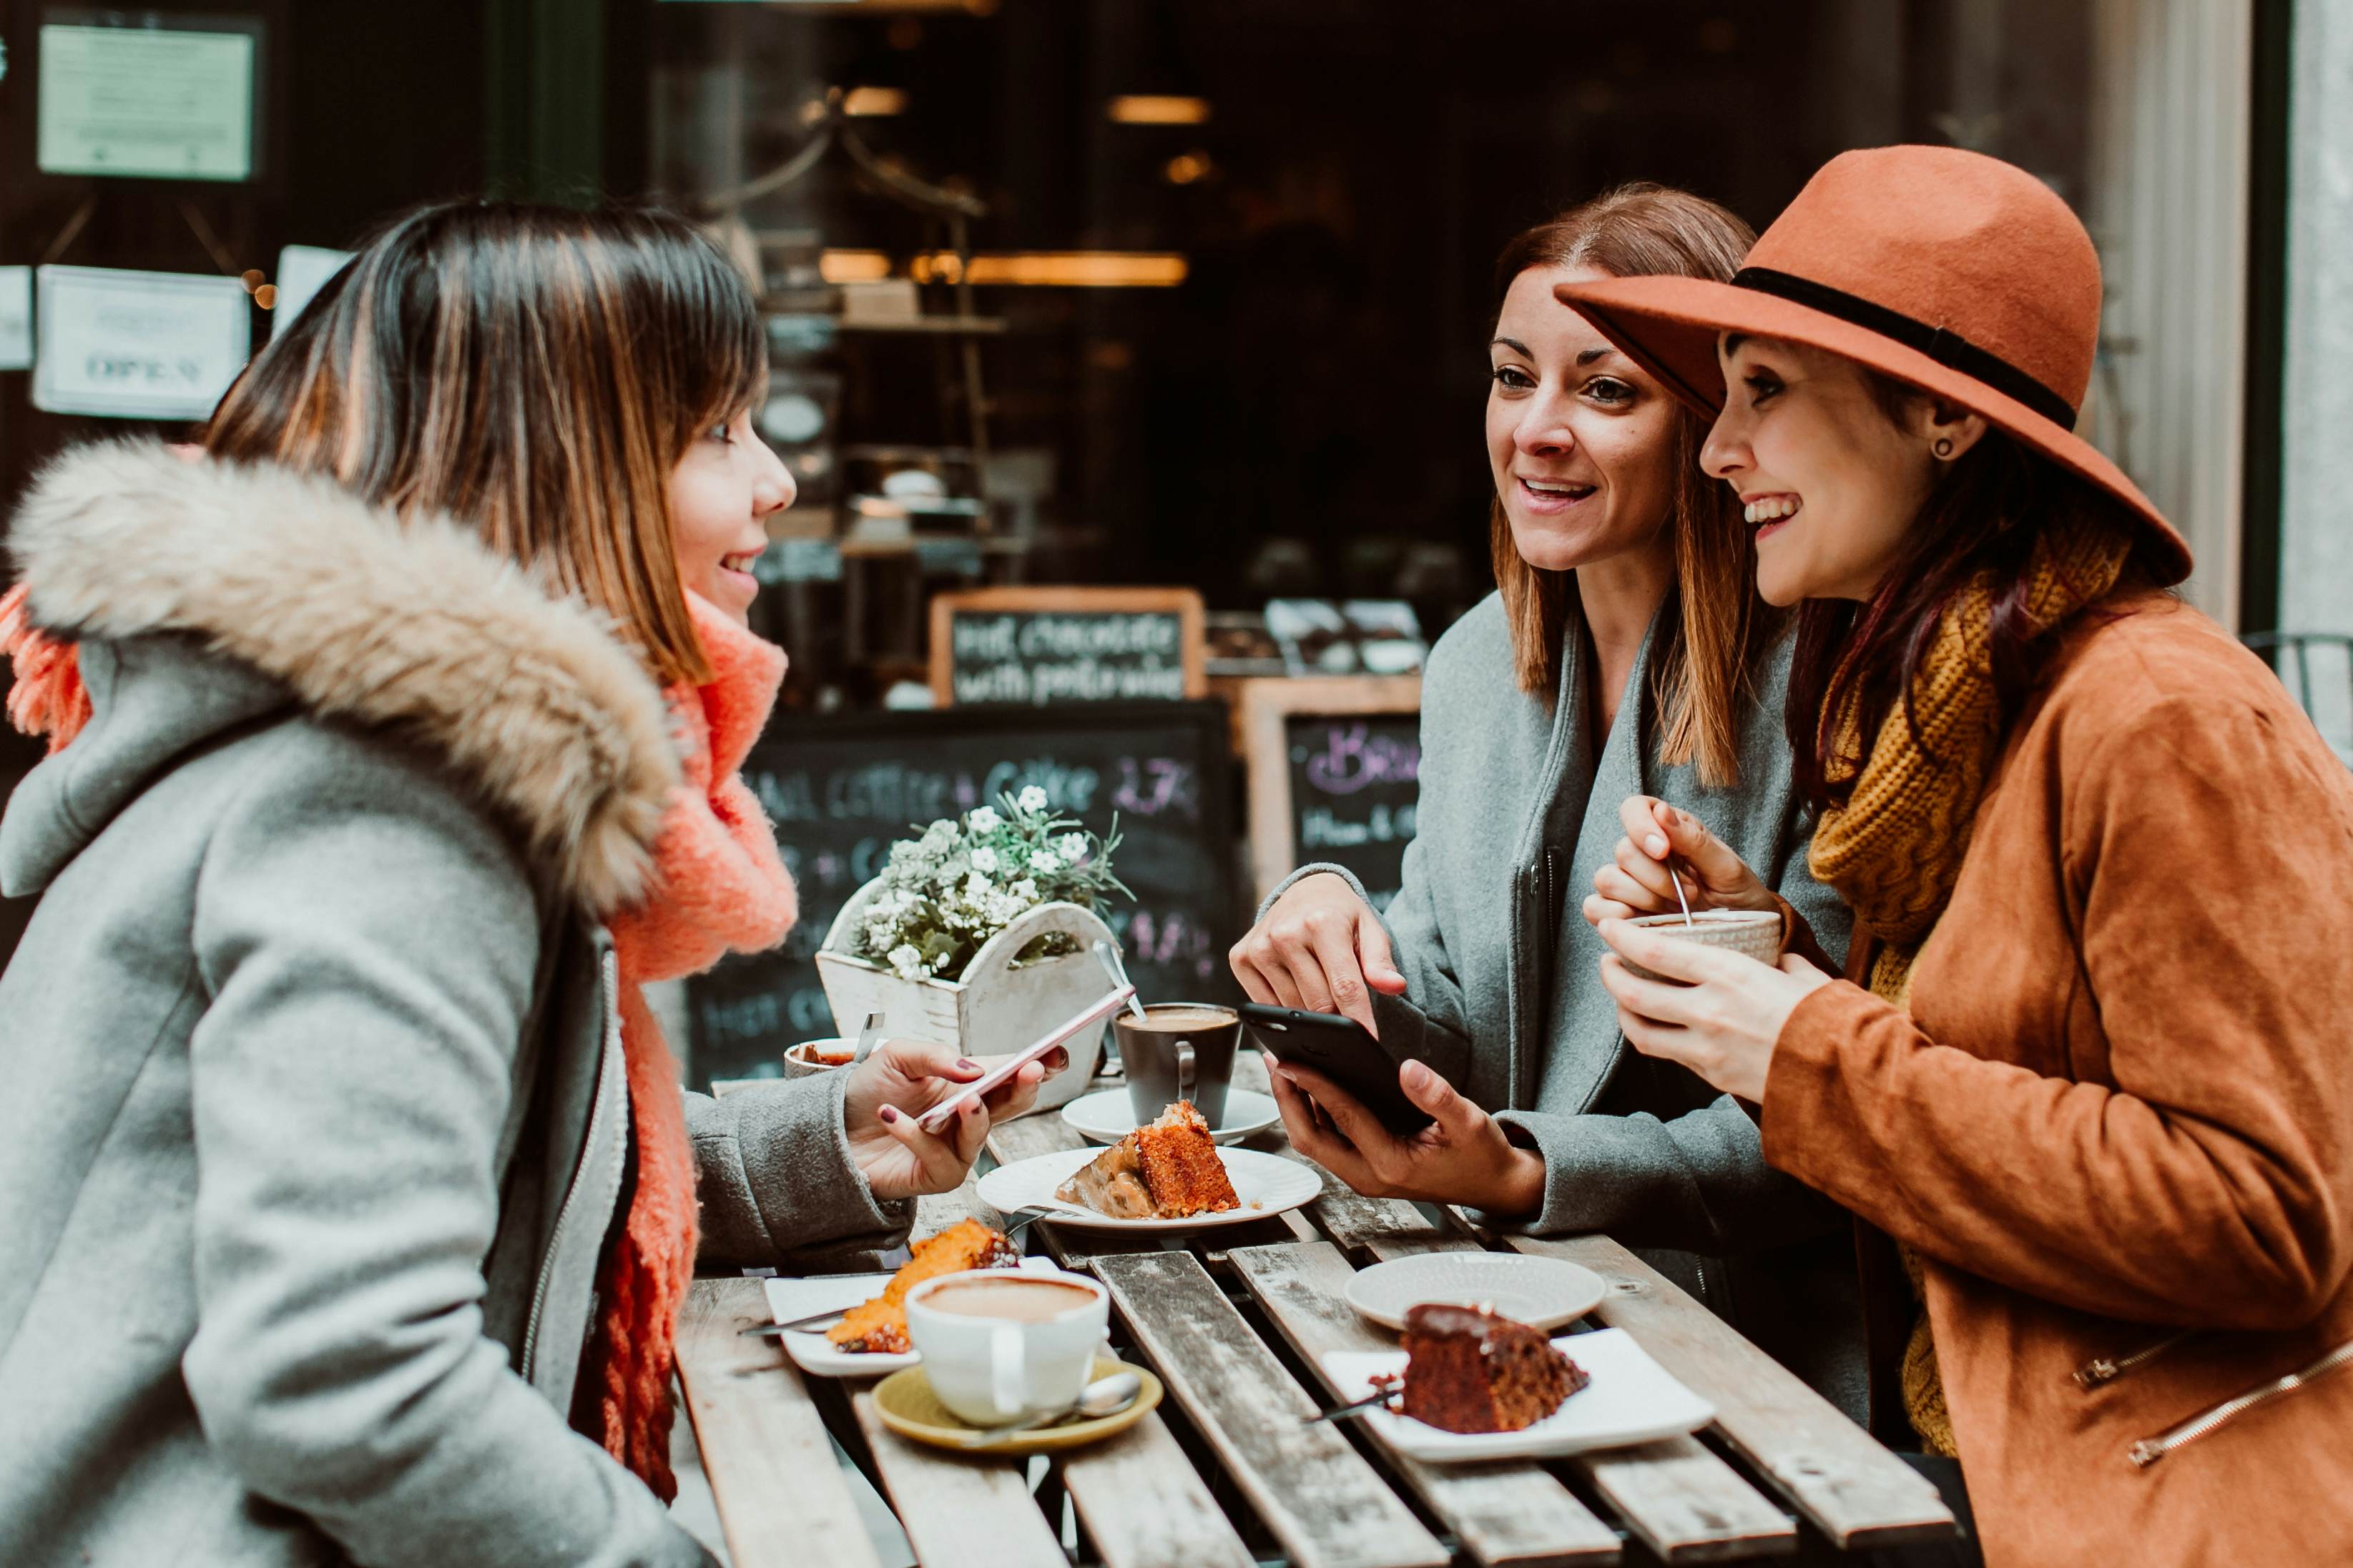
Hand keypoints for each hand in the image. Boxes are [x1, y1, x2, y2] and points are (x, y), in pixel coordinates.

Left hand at [841, 1039, 1067, 1199]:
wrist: (831, 1128)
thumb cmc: (868, 1092)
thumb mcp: (898, 1056)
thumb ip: (936, 1055)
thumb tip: (972, 1070)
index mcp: (967, 1082)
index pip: (1010, 1073)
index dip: (1039, 1064)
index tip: (1056, 1055)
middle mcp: (968, 1116)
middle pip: (1011, 1104)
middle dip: (1024, 1087)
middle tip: (1029, 1071)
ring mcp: (955, 1148)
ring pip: (980, 1136)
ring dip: (975, 1117)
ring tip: (965, 1100)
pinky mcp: (936, 1175)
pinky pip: (938, 1158)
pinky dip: (914, 1136)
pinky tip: (890, 1117)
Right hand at [1230, 873, 1406, 1034]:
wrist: (1304, 891)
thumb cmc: (1340, 915)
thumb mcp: (1369, 928)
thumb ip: (1381, 960)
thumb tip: (1394, 987)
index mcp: (1322, 923)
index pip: (1344, 986)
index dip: (1359, 1019)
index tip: (1370, 1042)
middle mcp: (1285, 933)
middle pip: (1318, 1003)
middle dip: (1337, 1018)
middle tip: (1347, 1018)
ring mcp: (1259, 947)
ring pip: (1292, 1009)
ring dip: (1310, 1014)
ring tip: (1320, 995)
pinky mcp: (1240, 958)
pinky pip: (1266, 1007)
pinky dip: (1284, 1010)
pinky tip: (1295, 992)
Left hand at [1265, 1055, 1544, 1215]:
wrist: (1493, 1186)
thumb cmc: (1481, 1156)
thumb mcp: (1471, 1122)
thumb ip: (1439, 1096)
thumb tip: (1408, 1069)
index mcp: (1392, 1165)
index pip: (1343, 1118)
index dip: (1314, 1086)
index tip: (1291, 1059)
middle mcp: (1369, 1176)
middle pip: (1310, 1138)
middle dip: (1287, 1099)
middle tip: (1275, 1059)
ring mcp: (1363, 1175)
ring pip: (1314, 1140)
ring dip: (1294, 1105)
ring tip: (1282, 1064)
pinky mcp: (1363, 1168)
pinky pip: (1327, 1140)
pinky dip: (1312, 1112)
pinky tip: (1308, 1083)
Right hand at [1584, 795, 1776, 927]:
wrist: (1741, 934)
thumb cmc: (1737, 895)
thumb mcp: (1727, 867)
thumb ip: (1694, 840)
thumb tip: (1661, 811)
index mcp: (1667, 829)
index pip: (1634, 809)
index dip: (1640, 826)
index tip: (1663, 850)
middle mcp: (1642, 852)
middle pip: (1622, 851)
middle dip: (1657, 877)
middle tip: (1691, 894)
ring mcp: (1627, 883)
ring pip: (1607, 879)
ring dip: (1643, 898)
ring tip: (1674, 910)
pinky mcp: (1617, 913)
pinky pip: (1595, 908)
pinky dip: (1617, 916)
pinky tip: (1648, 921)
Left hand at [1593, 917, 1833, 1102]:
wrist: (1848, 1077)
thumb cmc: (1831, 1019)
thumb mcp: (1802, 975)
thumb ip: (1777, 963)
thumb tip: (1774, 959)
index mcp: (1730, 974)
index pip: (1655, 951)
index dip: (1622, 937)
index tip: (1609, 927)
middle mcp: (1709, 1011)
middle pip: (1634, 993)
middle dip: (1611, 974)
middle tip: (1607, 961)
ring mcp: (1706, 1049)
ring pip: (1641, 1031)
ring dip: (1623, 1011)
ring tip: (1623, 995)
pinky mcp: (1712, 1076)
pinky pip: (1669, 1055)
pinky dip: (1654, 1036)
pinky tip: (1656, 1025)